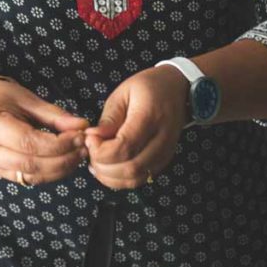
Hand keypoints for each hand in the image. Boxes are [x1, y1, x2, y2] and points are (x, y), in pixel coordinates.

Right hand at [0, 79, 88, 185]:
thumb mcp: (26, 98)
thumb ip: (53, 114)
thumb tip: (82, 126)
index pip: (28, 142)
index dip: (58, 144)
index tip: (80, 136)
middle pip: (30, 164)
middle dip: (62, 159)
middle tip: (84, 148)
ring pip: (30, 176)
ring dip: (59, 169)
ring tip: (78, 155)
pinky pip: (27, 179)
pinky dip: (49, 173)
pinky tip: (64, 161)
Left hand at [84, 66, 187, 189]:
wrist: (177, 88)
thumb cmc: (147, 87)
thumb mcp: (123, 93)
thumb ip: (109, 118)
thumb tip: (92, 138)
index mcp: (150, 116)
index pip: (125, 147)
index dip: (102, 150)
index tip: (90, 138)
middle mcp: (161, 139)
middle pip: (130, 167)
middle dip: (103, 165)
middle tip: (90, 150)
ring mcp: (165, 152)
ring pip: (135, 178)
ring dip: (110, 176)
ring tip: (96, 160)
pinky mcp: (163, 160)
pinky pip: (140, 178)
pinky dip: (120, 179)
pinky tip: (108, 167)